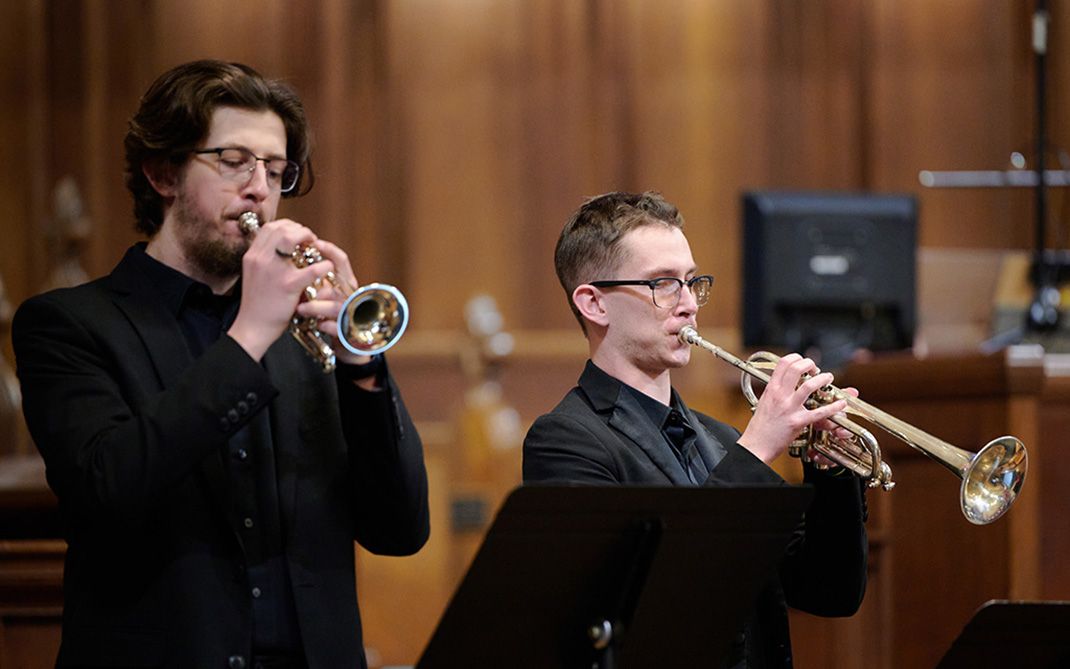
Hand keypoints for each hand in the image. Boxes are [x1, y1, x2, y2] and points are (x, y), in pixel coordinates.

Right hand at [227, 218, 332, 360]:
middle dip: (300, 230)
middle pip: (281, 228)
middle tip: (310, 240)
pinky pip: (312, 268)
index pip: (270, 227)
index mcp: (252, 256)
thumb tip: (280, 247)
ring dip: (308, 239)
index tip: (297, 233)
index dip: (287, 226)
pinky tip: (327, 268)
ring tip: (316, 249)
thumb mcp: (254, 274)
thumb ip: (264, 259)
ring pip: (292, 239)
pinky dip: (323, 265)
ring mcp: (273, 270)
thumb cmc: (257, 303)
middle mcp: (260, 259)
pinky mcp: (288, 285)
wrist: (253, 326)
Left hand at [291, 237, 374, 368]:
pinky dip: (326, 326)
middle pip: (340, 282)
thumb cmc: (331, 313)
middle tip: (303, 279)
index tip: (315, 243)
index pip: (341, 261)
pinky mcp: (348, 332)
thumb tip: (294, 257)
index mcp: (346, 283)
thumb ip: (316, 278)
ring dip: (317, 306)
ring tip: (300, 308)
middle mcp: (350, 296)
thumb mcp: (325, 292)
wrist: (347, 341)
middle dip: (322, 279)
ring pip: (336, 306)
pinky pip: (337, 328)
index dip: (330, 250)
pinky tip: (317, 324)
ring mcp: (351, 314)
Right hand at [737, 354, 848, 463]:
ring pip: (810, 385)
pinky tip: (841, 404)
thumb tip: (784, 381)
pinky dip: (834, 407)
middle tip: (816, 369)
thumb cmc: (760, 426)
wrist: (756, 445)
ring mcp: (789, 408)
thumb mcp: (764, 401)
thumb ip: (775, 390)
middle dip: (810, 364)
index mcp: (771, 389)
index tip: (803, 362)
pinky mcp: (798, 422)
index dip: (797, 358)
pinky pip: (819, 412)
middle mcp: (780, 395)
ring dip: (823, 379)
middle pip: (797, 368)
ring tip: (828, 379)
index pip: (784, 363)